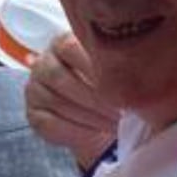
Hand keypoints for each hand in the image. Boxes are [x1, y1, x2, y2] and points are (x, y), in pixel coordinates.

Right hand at [25, 32, 116, 168]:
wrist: (97, 116)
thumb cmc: (109, 86)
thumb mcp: (115, 66)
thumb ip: (120, 59)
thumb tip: (142, 66)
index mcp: (61, 42)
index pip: (69, 46)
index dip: (93, 64)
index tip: (120, 81)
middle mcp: (42, 63)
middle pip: (61, 77)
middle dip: (95, 96)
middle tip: (122, 108)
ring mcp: (34, 90)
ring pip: (57, 102)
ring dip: (90, 115)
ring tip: (115, 122)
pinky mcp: (33, 116)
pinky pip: (51, 124)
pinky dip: (77, 131)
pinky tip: (96, 133)